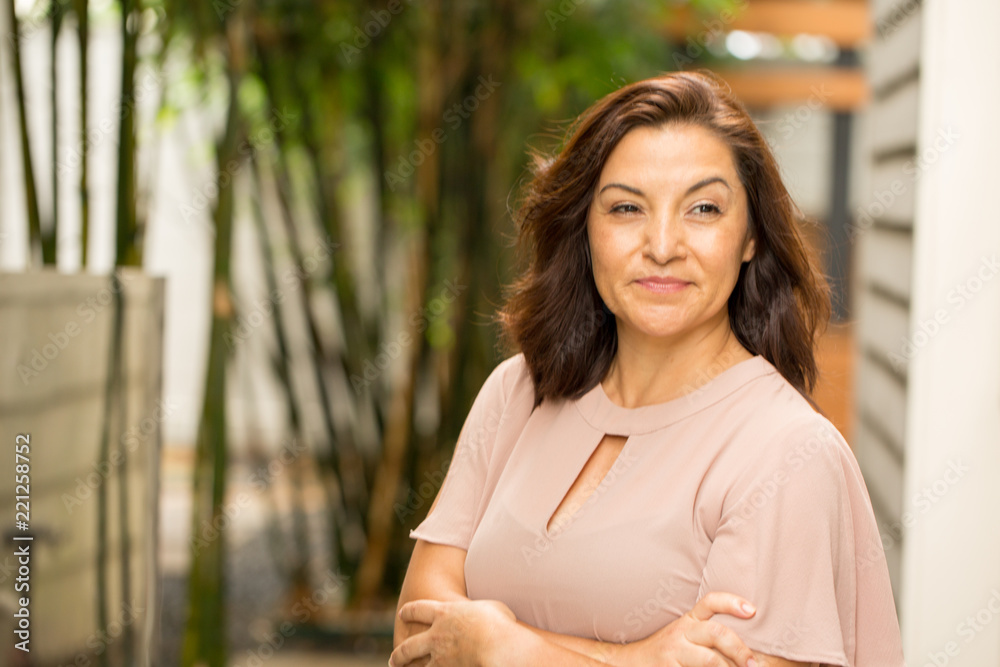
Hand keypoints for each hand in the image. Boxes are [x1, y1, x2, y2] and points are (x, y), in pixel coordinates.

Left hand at [389, 598, 517, 666]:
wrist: (500, 648)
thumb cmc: (500, 625)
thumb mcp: (491, 607)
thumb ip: (480, 610)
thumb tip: (487, 613)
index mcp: (445, 614)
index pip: (418, 609)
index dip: (409, 611)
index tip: (403, 614)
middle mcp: (436, 636)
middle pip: (408, 645)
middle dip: (399, 654)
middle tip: (394, 658)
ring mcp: (440, 658)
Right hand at [620, 591, 757, 666]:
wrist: (631, 662)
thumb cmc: (666, 651)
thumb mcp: (684, 634)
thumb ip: (709, 635)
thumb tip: (748, 650)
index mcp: (689, 621)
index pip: (710, 602)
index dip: (731, 602)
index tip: (752, 610)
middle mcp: (682, 633)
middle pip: (716, 633)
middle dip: (739, 649)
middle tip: (753, 665)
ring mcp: (675, 652)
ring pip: (710, 659)